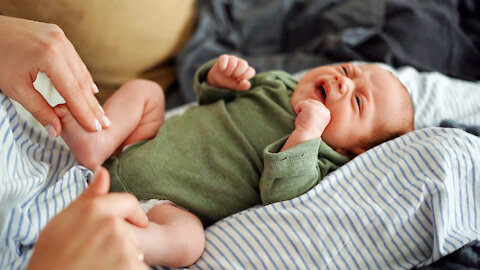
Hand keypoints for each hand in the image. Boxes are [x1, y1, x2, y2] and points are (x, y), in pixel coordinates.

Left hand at [0, 16, 106, 136]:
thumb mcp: (15, 88)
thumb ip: (39, 110)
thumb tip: (56, 132)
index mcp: (49, 56)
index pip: (73, 91)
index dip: (85, 113)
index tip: (95, 128)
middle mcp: (60, 44)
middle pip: (81, 82)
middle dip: (92, 105)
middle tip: (104, 124)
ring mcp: (61, 37)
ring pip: (81, 71)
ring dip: (90, 93)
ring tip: (99, 112)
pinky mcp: (59, 35)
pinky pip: (75, 61)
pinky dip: (82, 78)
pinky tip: (90, 91)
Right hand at [27, 167, 148, 269]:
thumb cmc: (51, 255)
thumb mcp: (63, 221)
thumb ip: (89, 197)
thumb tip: (103, 172)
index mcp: (96, 209)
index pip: (128, 202)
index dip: (133, 213)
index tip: (137, 223)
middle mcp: (112, 225)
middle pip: (131, 230)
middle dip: (122, 241)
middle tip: (100, 254)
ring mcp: (123, 247)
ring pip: (135, 250)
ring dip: (125, 259)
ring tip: (100, 265)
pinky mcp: (130, 266)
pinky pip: (139, 266)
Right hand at [207, 54, 255, 89]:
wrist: (218, 79)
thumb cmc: (230, 82)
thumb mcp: (237, 86)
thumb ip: (243, 86)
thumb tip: (245, 82)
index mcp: (247, 70)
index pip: (251, 71)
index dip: (245, 76)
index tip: (239, 80)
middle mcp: (241, 62)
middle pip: (243, 64)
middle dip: (236, 73)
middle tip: (232, 76)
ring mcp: (233, 58)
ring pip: (233, 64)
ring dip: (228, 72)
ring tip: (227, 74)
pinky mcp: (224, 57)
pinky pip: (224, 60)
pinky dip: (222, 68)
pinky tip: (222, 69)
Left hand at [294, 99, 330, 140]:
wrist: (304, 138)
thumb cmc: (307, 130)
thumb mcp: (314, 119)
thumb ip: (314, 111)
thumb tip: (308, 102)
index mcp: (327, 114)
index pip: (317, 104)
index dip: (309, 110)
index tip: (308, 120)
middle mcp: (324, 110)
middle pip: (312, 102)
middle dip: (305, 109)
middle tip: (305, 119)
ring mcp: (318, 108)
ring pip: (306, 102)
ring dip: (301, 109)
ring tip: (303, 119)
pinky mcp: (311, 108)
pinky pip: (301, 103)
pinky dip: (297, 109)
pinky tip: (300, 117)